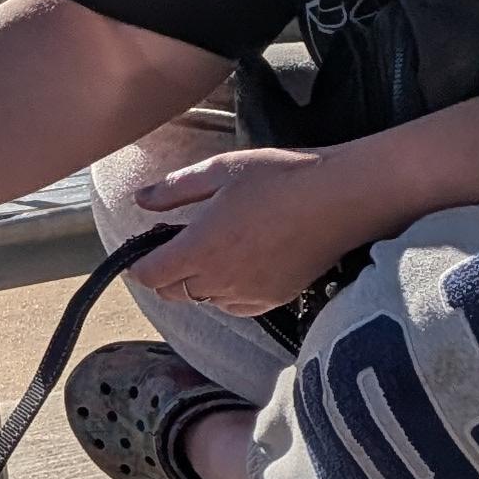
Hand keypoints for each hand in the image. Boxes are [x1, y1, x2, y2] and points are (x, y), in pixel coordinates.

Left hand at [127, 143, 369, 318]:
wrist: (340, 198)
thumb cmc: (279, 177)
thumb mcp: (220, 171)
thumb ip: (174, 190)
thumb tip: (139, 200)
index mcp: (199, 248)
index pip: (149, 276)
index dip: (139, 264)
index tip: (146, 249)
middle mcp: (219, 280)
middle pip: (172, 293)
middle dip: (167, 273)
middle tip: (179, 244)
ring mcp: (247, 294)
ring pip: (204, 300)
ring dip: (198, 282)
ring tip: (216, 249)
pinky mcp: (273, 299)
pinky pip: (235, 307)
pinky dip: (227, 293)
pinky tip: (241, 266)